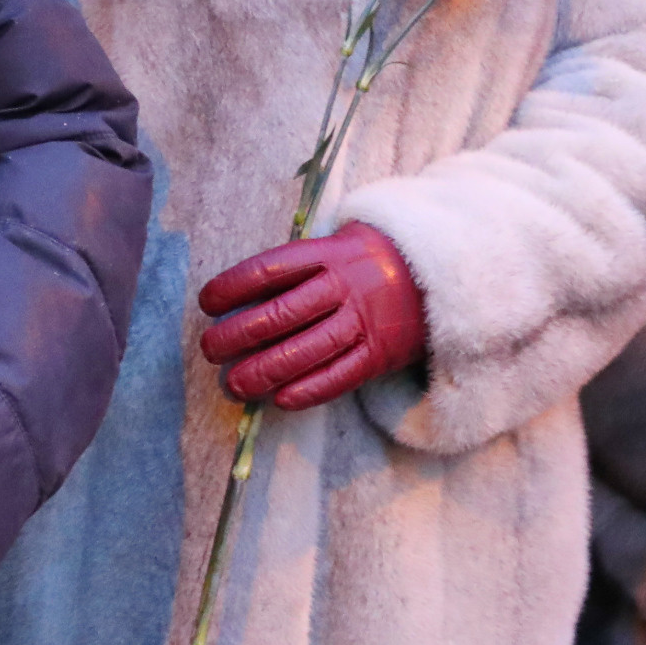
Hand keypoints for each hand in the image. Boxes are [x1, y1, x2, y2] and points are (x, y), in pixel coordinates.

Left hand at [196, 223, 425, 409]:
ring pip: (306, 350)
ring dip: (265, 370)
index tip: (207, 302)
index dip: (233, 286)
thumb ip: (297, 266)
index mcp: (328, 253)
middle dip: (239, 334)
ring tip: (234, 385)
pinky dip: (309, 390)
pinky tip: (279, 400)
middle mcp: (344, 286)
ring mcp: (363, 321)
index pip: (270, 269)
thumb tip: (240, 297)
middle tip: (210, 349)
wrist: (438, 276)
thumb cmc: (368, 261)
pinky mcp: (379, 353)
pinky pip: (340, 376)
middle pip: (282, 313)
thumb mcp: (337, 244)